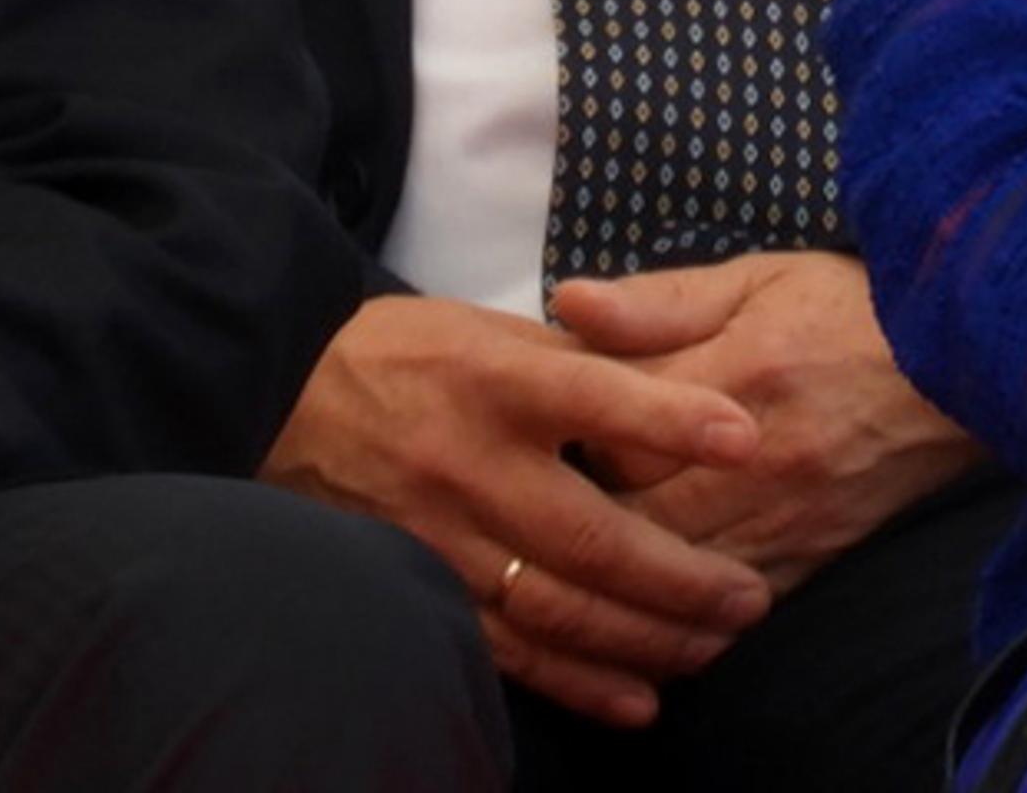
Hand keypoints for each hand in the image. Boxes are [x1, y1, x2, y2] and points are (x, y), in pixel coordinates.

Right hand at [261, 292, 770, 727]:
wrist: (276, 395)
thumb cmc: (401, 356)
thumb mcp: (486, 329)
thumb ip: (576, 361)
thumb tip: (673, 392)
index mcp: (493, 377)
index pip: (596, 395)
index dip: (674, 419)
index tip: (748, 439)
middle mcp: (470, 461)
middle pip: (592, 535)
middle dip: (683, 577)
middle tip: (750, 598)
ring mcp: (441, 536)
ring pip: (560, 607)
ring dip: (648, 638)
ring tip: (714, 645)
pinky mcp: (419, 587)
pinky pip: (509, 651)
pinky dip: (580, 683)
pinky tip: (639, 698)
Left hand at [548, 252, 980, 600]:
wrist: (965, 365)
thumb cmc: (846, 308)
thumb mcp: (755, 277)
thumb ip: (658, 298)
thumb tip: (567, 303)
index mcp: (734, 374)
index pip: (616, 425)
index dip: (566, 433)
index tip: (541, 428)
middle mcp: (757, 460)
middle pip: (635, 514)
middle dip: (580, 515)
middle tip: (541, 504)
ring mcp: (787, 519)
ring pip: (676, 575)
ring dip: (622, 577)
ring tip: (572, 565)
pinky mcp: (813, 559)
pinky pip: (733, 610)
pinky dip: (683, 619)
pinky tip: (644, 615)